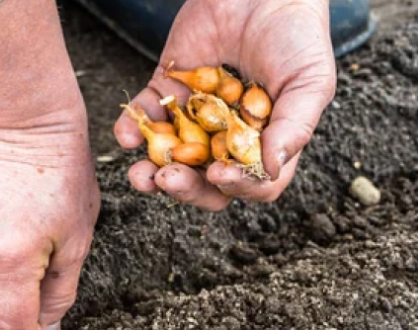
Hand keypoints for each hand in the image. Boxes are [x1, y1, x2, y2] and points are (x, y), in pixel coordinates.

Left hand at [115, 0, 336, 209]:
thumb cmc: (297, 35)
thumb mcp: (309, 81)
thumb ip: (294, 125)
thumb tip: (272, 167)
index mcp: (264, 143)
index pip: (250, 183)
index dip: (235, 187)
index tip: (220, 175)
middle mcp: (227, 137)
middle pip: (204, 181)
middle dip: (185, 188)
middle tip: (169, 180)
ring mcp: (194, 116)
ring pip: (169, 158)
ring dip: (151, 173)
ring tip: (141, 175)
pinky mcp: (168, 90)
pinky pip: (145, 117)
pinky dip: (131, 129)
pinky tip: (127, 136)